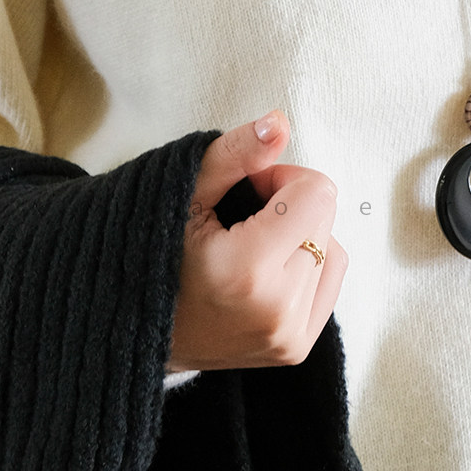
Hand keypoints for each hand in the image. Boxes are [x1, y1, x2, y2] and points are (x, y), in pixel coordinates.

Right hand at [167, 110, 348, 370]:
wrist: (137, 334)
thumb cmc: (153, 259)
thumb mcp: (183, 196)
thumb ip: (233, 154)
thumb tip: (279, 123)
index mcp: (246, 272)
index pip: (317, 194)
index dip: (282, 179)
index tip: (248, 192)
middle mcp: (275, 312)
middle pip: (325, 218)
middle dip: (291, 206)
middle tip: (243, 220)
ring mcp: (288, 336)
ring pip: (333, 247)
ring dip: (300, 236)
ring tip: (251, 247)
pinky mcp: (296, 347)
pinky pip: (332, 280)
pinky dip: (308, 264)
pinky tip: (267, 270)